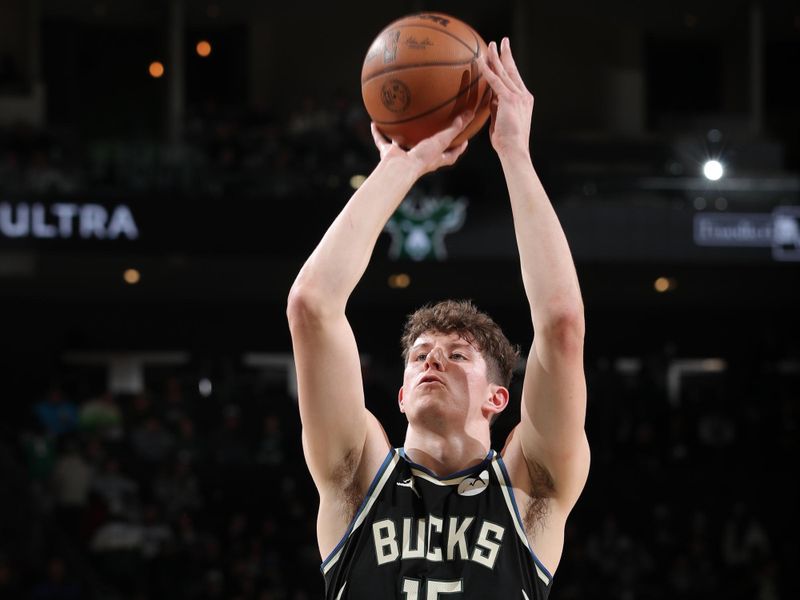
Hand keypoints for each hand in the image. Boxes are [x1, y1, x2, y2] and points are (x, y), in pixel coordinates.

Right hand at [370, 111, 472, 177]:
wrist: (400, 169)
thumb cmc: (423, 158)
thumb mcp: (442, 140)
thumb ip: (455, 128)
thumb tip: (470, 113)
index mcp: (434, 159)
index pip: (451, 155)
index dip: (459, 148)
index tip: (465, 140)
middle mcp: (419, 158)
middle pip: (427, 149)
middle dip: (430, 141)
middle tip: (434, 127)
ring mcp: (403, 156)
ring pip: (402, 144)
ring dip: (400, 135)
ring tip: (401, 122)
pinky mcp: (389, 154)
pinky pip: (382, 141)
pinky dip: (378, 133)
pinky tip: (374, 122)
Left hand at [479, 37, 532, 157]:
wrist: (514, 150)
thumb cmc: (507, 141)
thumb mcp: (501, 120)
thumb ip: (497, 107)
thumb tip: (490, 98)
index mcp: (523, 100)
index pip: (514, 78)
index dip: (509, 65)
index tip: (505, 54)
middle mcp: (523, 95)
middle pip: (512, 70)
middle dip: (506, 54)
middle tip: (502, 42)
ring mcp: (518, 96)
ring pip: (504, 73)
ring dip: (496, 57)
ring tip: (490, 45)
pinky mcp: (510, 100)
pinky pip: (496, 82)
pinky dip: (488, 71)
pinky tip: (481, 62)